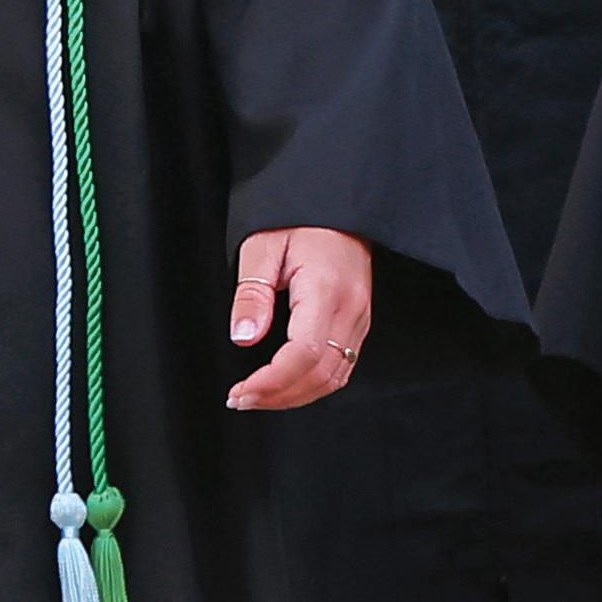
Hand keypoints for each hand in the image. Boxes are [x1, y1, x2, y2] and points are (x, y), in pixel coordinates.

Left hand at [225, 227, 375, 410]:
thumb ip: (252, 294)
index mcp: (326, 290)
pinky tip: (288, 384)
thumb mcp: (262, 246)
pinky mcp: (360, 320)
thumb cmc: (301, 219)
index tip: (241, 391)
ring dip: (296, 395)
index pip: (304, 354)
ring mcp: (361, 317)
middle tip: (241, 399)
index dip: (271, 382)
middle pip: (321, 375)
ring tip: (260, 397)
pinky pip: (342, 365)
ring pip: (334, 377)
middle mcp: (351, 308)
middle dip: (279, 396)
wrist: (339, 203)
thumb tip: (245, 337)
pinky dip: (314, 384)